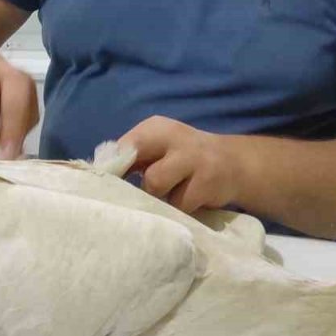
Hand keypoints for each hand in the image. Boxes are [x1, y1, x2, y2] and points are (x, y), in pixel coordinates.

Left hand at [120, 116, 240, 214]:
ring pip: (155, 185)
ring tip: (170, 193)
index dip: (113, 168)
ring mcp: (192, 158)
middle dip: (136, 182)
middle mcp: (173, 136)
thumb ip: (133, 157)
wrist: (234, 164)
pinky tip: (188, 200)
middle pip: (133, 160)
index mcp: (156, 127)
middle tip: (141, 191)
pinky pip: (177, 204)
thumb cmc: (184, 159)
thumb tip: (102, 175)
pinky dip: (177, 208)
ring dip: (158, 196)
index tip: (109, 185)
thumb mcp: (160, 148)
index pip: (123, 146)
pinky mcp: (206, 183)